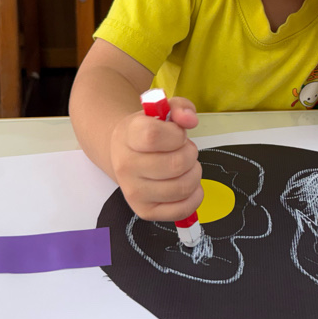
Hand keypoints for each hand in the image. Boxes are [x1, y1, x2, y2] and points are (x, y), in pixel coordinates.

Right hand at [108, 97, 202, 220]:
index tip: (177, 133)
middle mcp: (126, 166)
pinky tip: (187, 183)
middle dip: (190, 153)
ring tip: (184, 166)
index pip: (154, 136)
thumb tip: (190, 120)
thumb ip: (181, 107)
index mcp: (128, 135)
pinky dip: (194, 196)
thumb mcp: (163, 110)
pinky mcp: (145, 211)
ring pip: (183, 187)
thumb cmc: (146, 131)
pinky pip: (182, 210)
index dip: (176, 134)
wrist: (123, 153)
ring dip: (194, 173)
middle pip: (176, 164)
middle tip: (184, 150)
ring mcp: (134, 192)